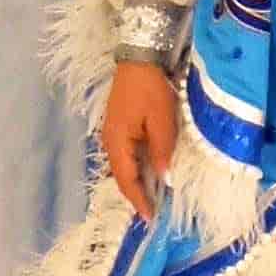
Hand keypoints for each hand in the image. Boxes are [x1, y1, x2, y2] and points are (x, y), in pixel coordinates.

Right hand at [101, 62, 178, 220]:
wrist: (140, 59)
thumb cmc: (151, 89)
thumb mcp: (162, 120)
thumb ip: (163, 150)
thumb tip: (165, 178)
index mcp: (117, 142)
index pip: (126, 179)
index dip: (138, 199)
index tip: (150, 217)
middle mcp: (110, 141)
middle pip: (122, 175)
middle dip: (137, 194)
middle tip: (154, 211)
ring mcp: (114, 133)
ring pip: (125, 165)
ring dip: (138, 181)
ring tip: (154, 196)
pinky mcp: (121, 125)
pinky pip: (129, 153)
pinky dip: (139, 166)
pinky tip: (152, 171)